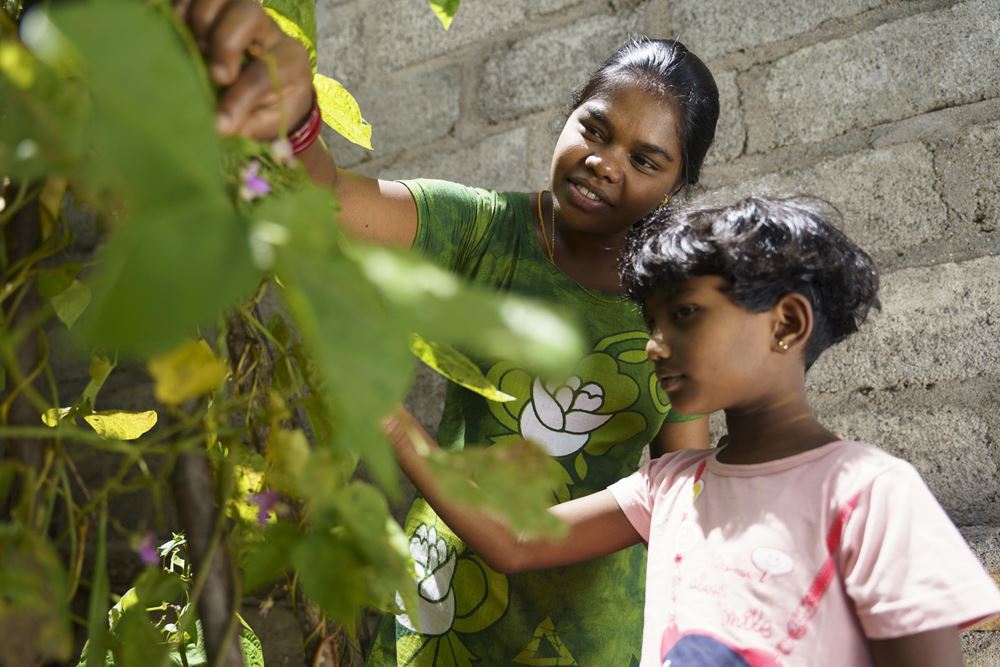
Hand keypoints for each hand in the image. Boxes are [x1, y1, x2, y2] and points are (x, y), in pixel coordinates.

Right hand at [175, 0, 312, 138]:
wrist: (268, 95)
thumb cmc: (268, 110)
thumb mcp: (266, 123)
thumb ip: (246, 122)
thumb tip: (217, 125)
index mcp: (290, 60)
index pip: (265, 70)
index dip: (241, 96)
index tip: (221, 123)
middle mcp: (268, 30)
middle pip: (247, 12)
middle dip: (223, 42)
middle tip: (214, 75)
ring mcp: (241, 14)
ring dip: (200, 19)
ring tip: (195, 48)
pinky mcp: (216, 9)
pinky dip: (180, 8)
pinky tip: (178, 30)